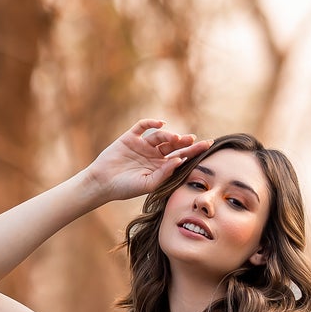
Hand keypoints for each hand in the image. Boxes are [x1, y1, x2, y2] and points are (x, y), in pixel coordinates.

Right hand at [86, 119, 207, 202]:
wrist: (102, 183)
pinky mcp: (130, 138)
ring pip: (160, 136)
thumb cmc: (125, 188)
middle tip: (193, 140)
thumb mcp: (148, 184)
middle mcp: (153, 154)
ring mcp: (142, 145)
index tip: (208, 145)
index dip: (194, 150)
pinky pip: (142, 126)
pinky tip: (161, 123)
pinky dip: (151, 123)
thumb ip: (164, 173)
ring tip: (175, 138)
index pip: (181, 156)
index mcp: (161, 167)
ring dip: (169, 135)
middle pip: (173, 144)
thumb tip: (180, 161)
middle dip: (184, 141)